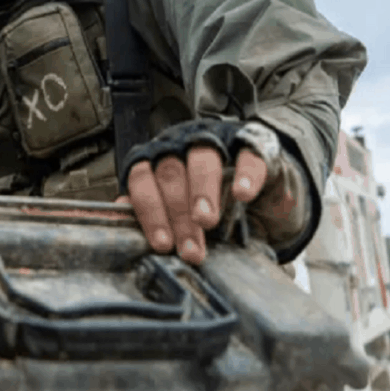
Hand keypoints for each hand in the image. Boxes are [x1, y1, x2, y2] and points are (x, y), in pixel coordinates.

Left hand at [116, 121, 306, 264]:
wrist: (264, 198)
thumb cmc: (214, 207)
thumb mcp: (181, 216)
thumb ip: (154, 217)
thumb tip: (124, 227)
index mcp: (157, 162)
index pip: (141, 179)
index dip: (150, 212)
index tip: (162, 244)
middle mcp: (181, 146)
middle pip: (170, 174)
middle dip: (177, 213)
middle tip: (189, 248)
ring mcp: (217, 142)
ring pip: (202, 161)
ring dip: (202, 192)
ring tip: (206, 220)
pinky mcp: (253, 145)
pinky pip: (247, 156)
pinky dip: (245, 175)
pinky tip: (241, 195)